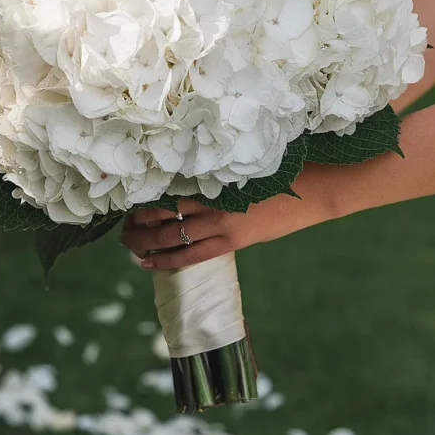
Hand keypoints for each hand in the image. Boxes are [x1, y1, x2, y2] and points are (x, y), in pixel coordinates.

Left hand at [121, 169, 337, 269]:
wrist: (314, 191)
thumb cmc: (280, 173)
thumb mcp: (242, 170)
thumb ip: (217, 179)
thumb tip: (191, 183)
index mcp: (212, 178)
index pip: (167, 188)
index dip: (144, 197)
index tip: (127, 200)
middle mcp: (212, 200)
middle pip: (162, 212)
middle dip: (138, 222)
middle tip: (121, 227)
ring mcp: (222, 223)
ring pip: (171, 234)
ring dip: (144, 241)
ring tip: (127, 244)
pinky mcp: (233, 241)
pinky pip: (191, 255)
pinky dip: (166, 260)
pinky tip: (148, 263)